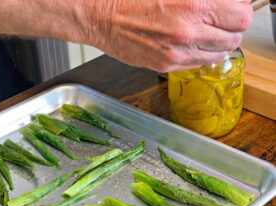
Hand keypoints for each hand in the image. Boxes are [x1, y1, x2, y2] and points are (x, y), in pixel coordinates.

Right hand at [76, 0, 252, 71]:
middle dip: (229, 30)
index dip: (238, 12)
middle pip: (233, 39)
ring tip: (202, 33)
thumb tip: (226, 2)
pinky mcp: (165, 65)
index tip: (231, 9)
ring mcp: (176, 53)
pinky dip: (197, 54)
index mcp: (192, 6)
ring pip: (217, 55)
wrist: (100, 17)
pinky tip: (186, 43)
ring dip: (215, 44)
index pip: (240, 18)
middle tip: (218, 21)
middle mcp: (187, 33)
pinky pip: (196, 64)